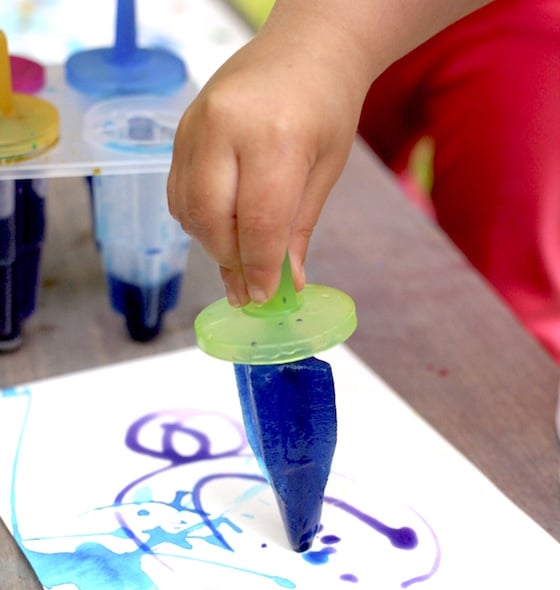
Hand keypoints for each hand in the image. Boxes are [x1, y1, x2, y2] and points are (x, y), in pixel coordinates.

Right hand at [167, 28, 364, 305]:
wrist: (305, 48)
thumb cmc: (327, 106)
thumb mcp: (325, 170)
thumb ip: (299, 228)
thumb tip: (287, 281)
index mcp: (274, 139)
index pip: (258, 224)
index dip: (259, 268)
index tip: (262, 295)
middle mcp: (225, 128)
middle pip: (212, 220)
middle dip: (230, 261)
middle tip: (248, 284)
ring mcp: (195, 125)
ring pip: (188, 209)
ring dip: (212, 243)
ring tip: (239, 256)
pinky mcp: (181, 128)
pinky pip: (177, 190)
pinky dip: (197, 218)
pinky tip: (222, 224)